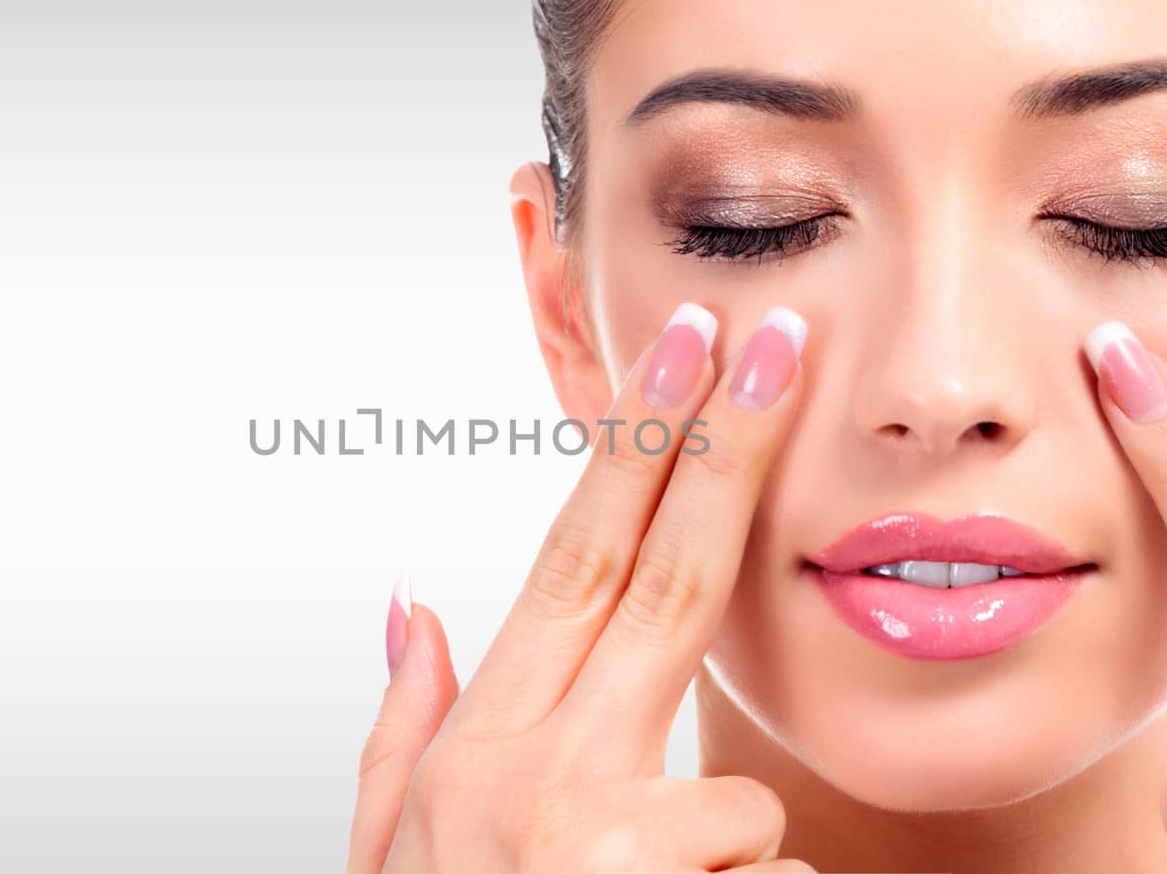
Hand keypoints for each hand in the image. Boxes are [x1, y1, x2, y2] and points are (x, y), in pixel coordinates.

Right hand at [344, 303, 815, 872]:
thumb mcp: (386, 852)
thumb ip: (402, 732)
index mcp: (476, 753)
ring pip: (740, 788)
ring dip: (720, 841)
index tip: (688, 353)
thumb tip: (418, 612)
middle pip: (664, 583)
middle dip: (729, 451)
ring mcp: (615, 846)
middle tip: (781, 343)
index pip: (573, 565)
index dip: (638, 451)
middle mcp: (541, 780)